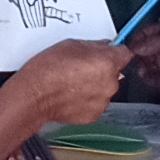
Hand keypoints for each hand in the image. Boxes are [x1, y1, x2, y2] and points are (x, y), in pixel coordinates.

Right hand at [9, 38, 127, 130]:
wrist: (34, 96)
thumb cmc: (48, 70)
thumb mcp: (71, 44)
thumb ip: (94, 45)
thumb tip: (103, 46)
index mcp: (107, 62)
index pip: (125, 53)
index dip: (117, 51)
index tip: (111, 51)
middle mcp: (110, 83)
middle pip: (114, 72)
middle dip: (102, 69)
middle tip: (81, 67)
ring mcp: (103, 101)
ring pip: (104, 88)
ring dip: (94, 85)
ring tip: (72, 82)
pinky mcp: (94, 114)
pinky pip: (95, 102)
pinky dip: (87, 99)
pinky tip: (71, 94)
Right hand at [120, 22, 159, 100]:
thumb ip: (154, 42)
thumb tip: (136, 46)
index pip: (143, 35)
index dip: (135, 39)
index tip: (129, 44)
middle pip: (140, 52)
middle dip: (135, 55)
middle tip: (131, 56)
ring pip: (143, 66)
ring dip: (140, 66)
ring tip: (142, 66)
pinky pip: (150, 80)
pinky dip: (146, 78)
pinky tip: (146, 74)